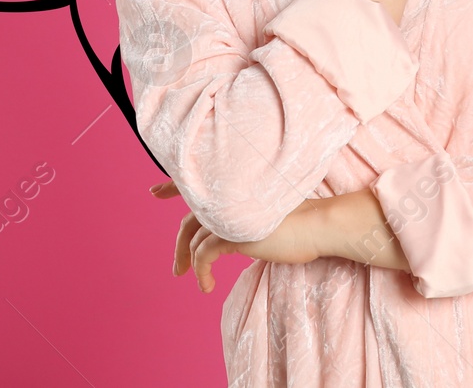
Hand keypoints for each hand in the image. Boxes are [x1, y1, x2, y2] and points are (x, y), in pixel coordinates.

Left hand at [150, 180, 324, 292]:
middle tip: (177, 268)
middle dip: (179, 246)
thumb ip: (244, 217)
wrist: (318, 225)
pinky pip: (203, 255)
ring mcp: (226, 214)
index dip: (172, 186)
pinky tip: (207, 286)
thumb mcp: (267, 216)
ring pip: (192, 239)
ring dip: (189, 263)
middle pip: (189, 220)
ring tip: (196, 282)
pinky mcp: (230, 234)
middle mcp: (226, 197)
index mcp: (234, 188)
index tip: (154, 191)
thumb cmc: (302, 223)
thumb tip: (235, 234)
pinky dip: (201, 272)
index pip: (193, 185)